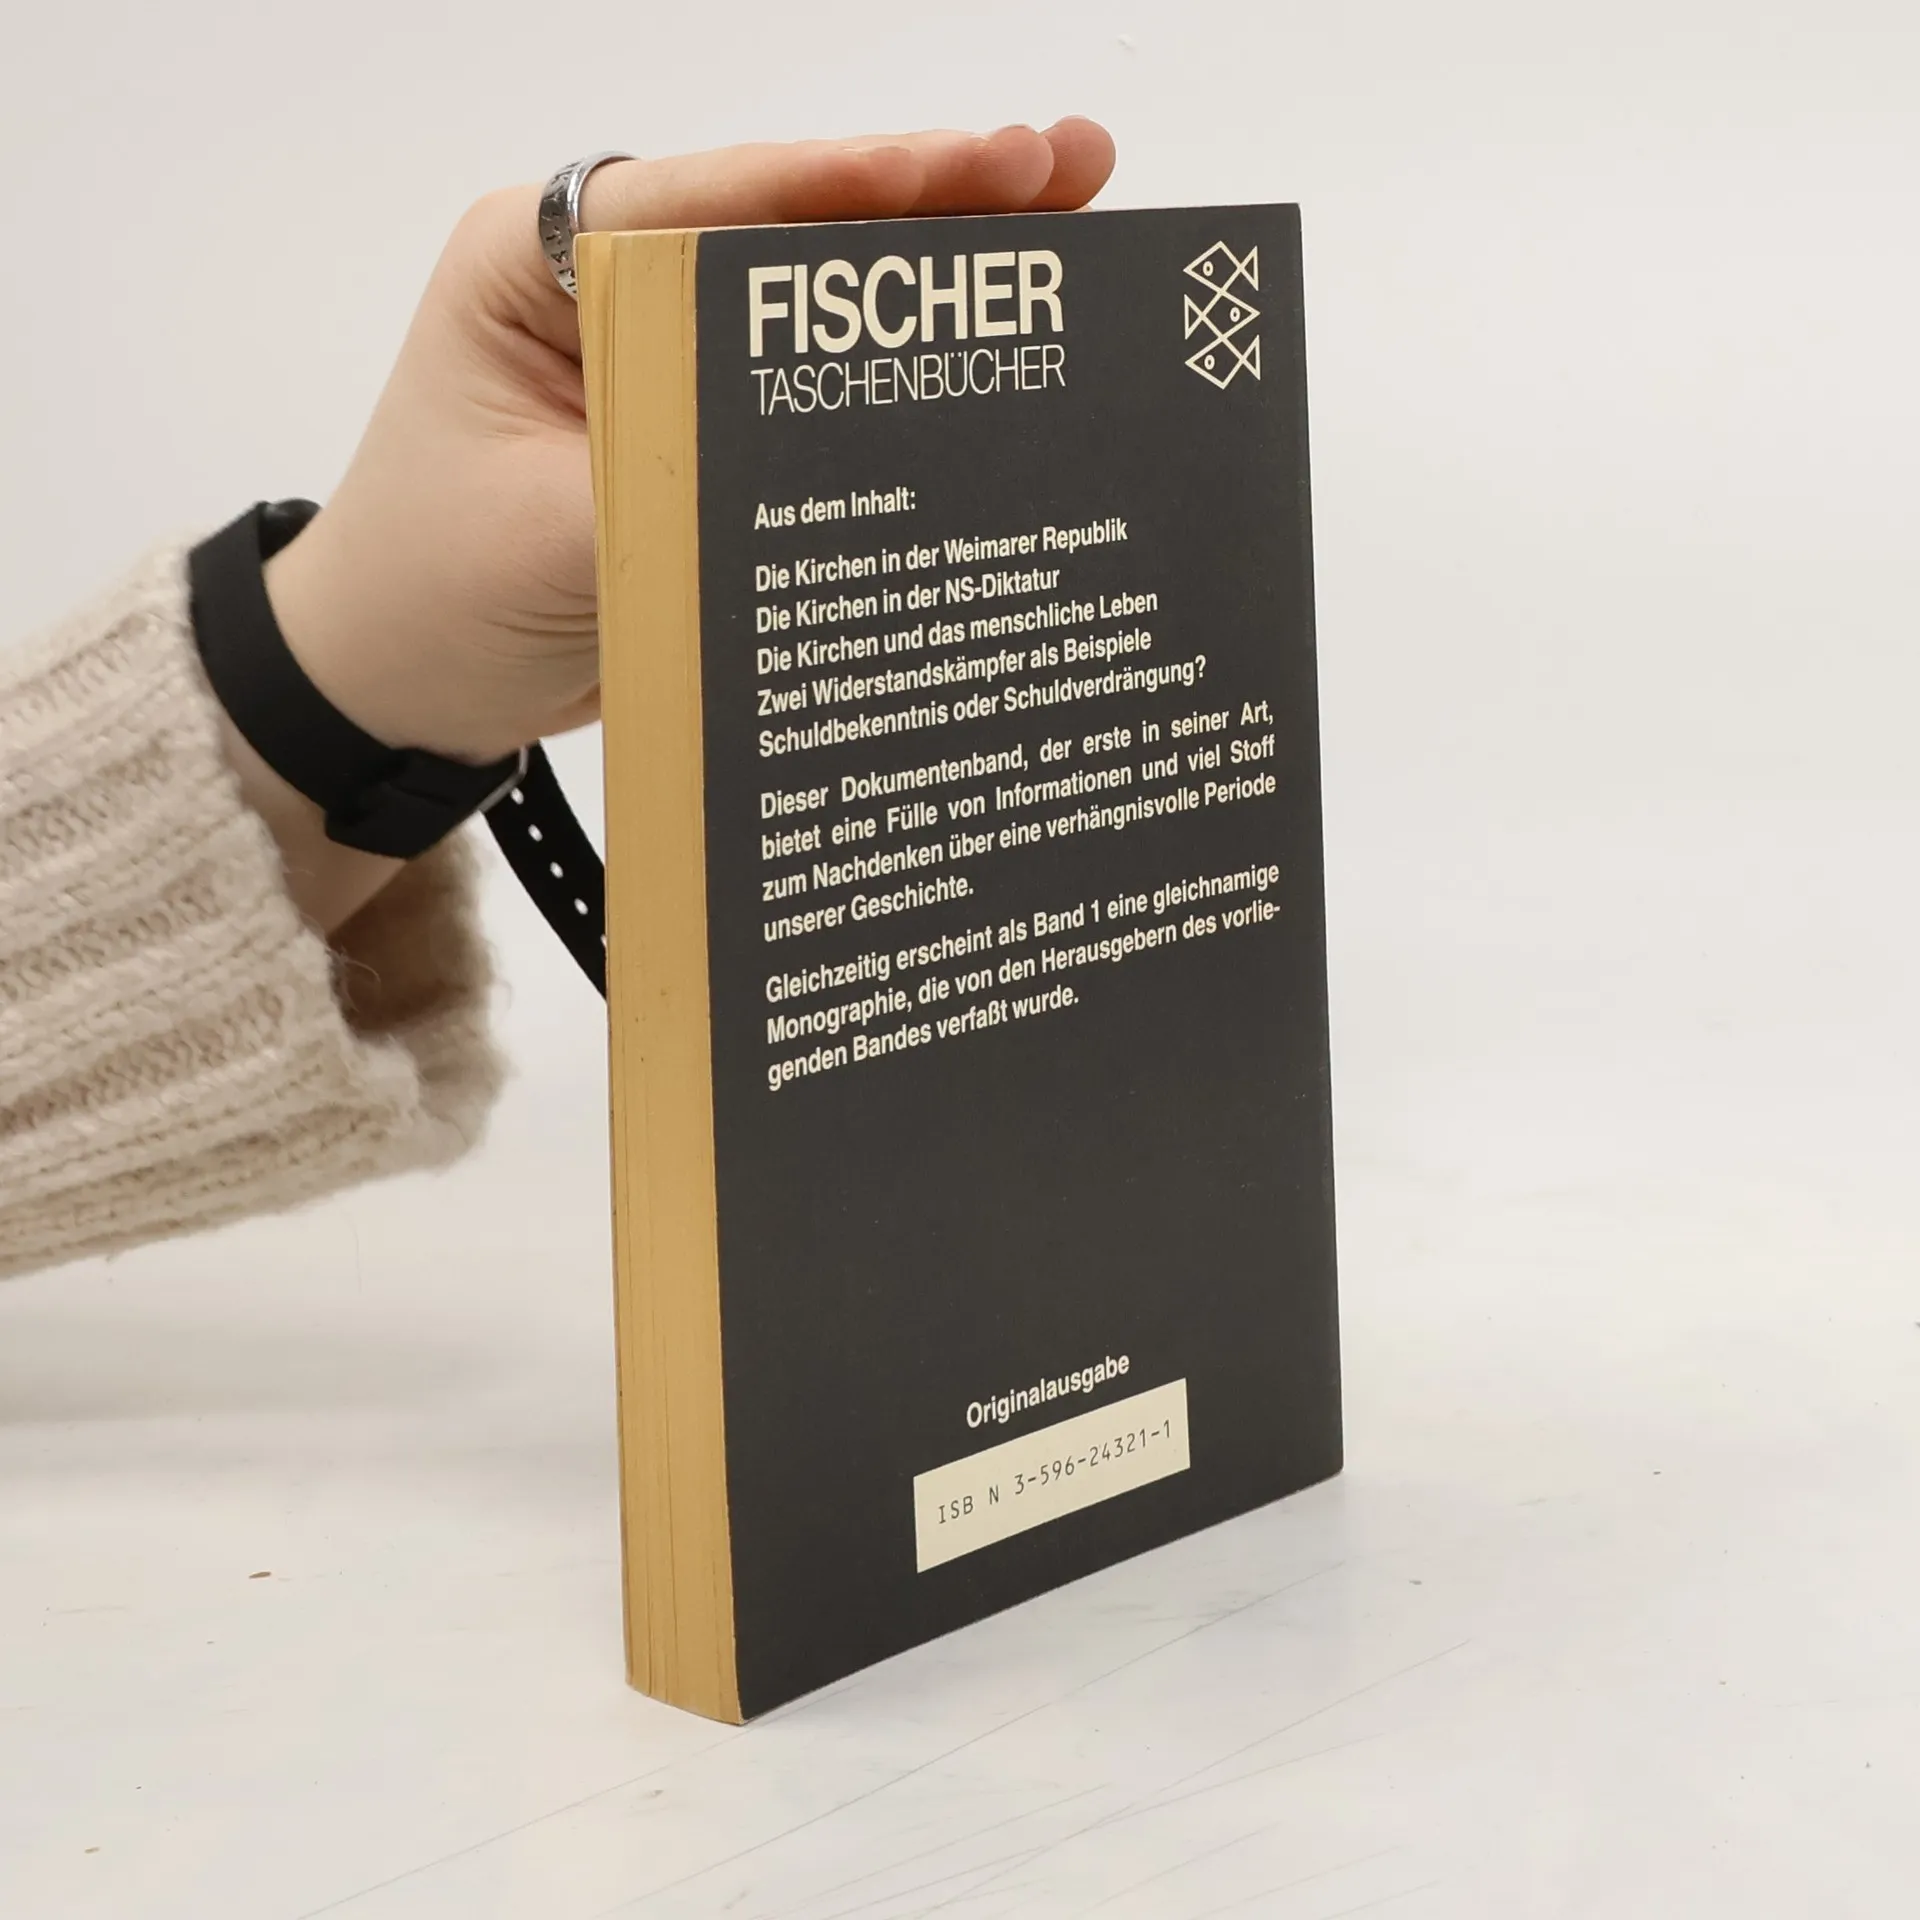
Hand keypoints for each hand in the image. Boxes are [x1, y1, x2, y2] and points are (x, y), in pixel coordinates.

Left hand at [248, 121, 1115, 930]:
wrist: (401, 685)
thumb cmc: (434, 596)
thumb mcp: (554, 537)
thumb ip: (684, 478)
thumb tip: (838, 456)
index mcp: (541, 263)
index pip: (714, 202)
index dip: (851, 185)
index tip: (976, 170)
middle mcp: (612, 286)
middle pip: (787, 226)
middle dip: (931, 200)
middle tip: (1069, 170)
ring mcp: (664, 355)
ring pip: (817, 298)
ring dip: (937, 274)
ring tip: (1073, 224)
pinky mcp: (700, 429)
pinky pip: (813, 389)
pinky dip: (904, 373)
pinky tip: (999, 350)